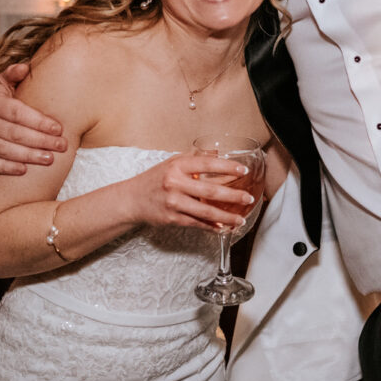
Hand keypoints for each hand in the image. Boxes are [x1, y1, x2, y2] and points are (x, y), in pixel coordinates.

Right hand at [0, 64, 66, 174]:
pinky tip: (24, 171)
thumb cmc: (9, 102)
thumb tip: (25, 67)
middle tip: (61, 146)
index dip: (38, 121)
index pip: (17, 112)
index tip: (59, 129)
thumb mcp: (9, 85)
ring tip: (49, 159)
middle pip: (13, 132)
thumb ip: (15, 75)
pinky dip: (7, 168)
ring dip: (28, 155)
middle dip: (40, 140)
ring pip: (4, 149)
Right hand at [124, 154, 257, 230]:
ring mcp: (174, 202)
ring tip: (240, 219)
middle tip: (248, 198)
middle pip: (210, 191)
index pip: (207, 164)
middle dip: (233, 196)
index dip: (227, 167)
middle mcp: (175, 183)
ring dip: (226, 216)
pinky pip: (197, 223)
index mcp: (178, 166)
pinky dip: (211, 226)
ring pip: (206, 212)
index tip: (243, 171)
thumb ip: (195, 159)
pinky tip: (223, 227)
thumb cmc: (155, 179)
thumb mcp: (172, 163)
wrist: (132, 199)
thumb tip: (218, 153)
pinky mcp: (172, 218)